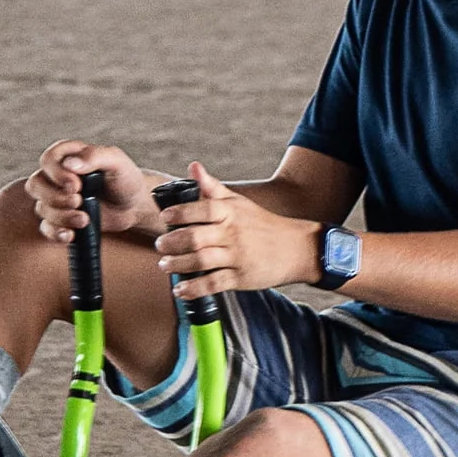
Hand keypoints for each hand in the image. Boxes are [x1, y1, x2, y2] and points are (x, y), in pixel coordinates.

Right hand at [23, 141, 172, 244]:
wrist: (134, 206)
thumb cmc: (125, 179)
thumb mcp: (116, 162)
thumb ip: (94, 157)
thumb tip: (69, 164)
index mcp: (68, 156)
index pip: (47, 160)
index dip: (56, 174)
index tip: (76, 185)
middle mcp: (57, 176)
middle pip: (36, 185)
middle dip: (56, 197)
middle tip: (79, 201)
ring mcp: (56, 198)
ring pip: (42, 208)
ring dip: (61, 216)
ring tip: (85, 219)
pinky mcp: (60, 219)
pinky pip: (46, 228)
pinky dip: (56, 233)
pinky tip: (71, 235)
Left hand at [152, 161, 319, 304]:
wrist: (297, 248)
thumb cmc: (262, 223)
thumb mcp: (239, 203)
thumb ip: (212, 187)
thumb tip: (193, 166)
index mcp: (231, 213)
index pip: (203, 209)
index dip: (181, 213)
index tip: (165, 217)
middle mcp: (233, 234)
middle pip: (196, 237)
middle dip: (173, 243)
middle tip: (160, 245)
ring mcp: (238, 257)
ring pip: (202, 261)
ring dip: (178, 265)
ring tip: (165, 265)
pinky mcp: (241, 278)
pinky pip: (214, 284)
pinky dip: (194, 289)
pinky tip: (180, 289)